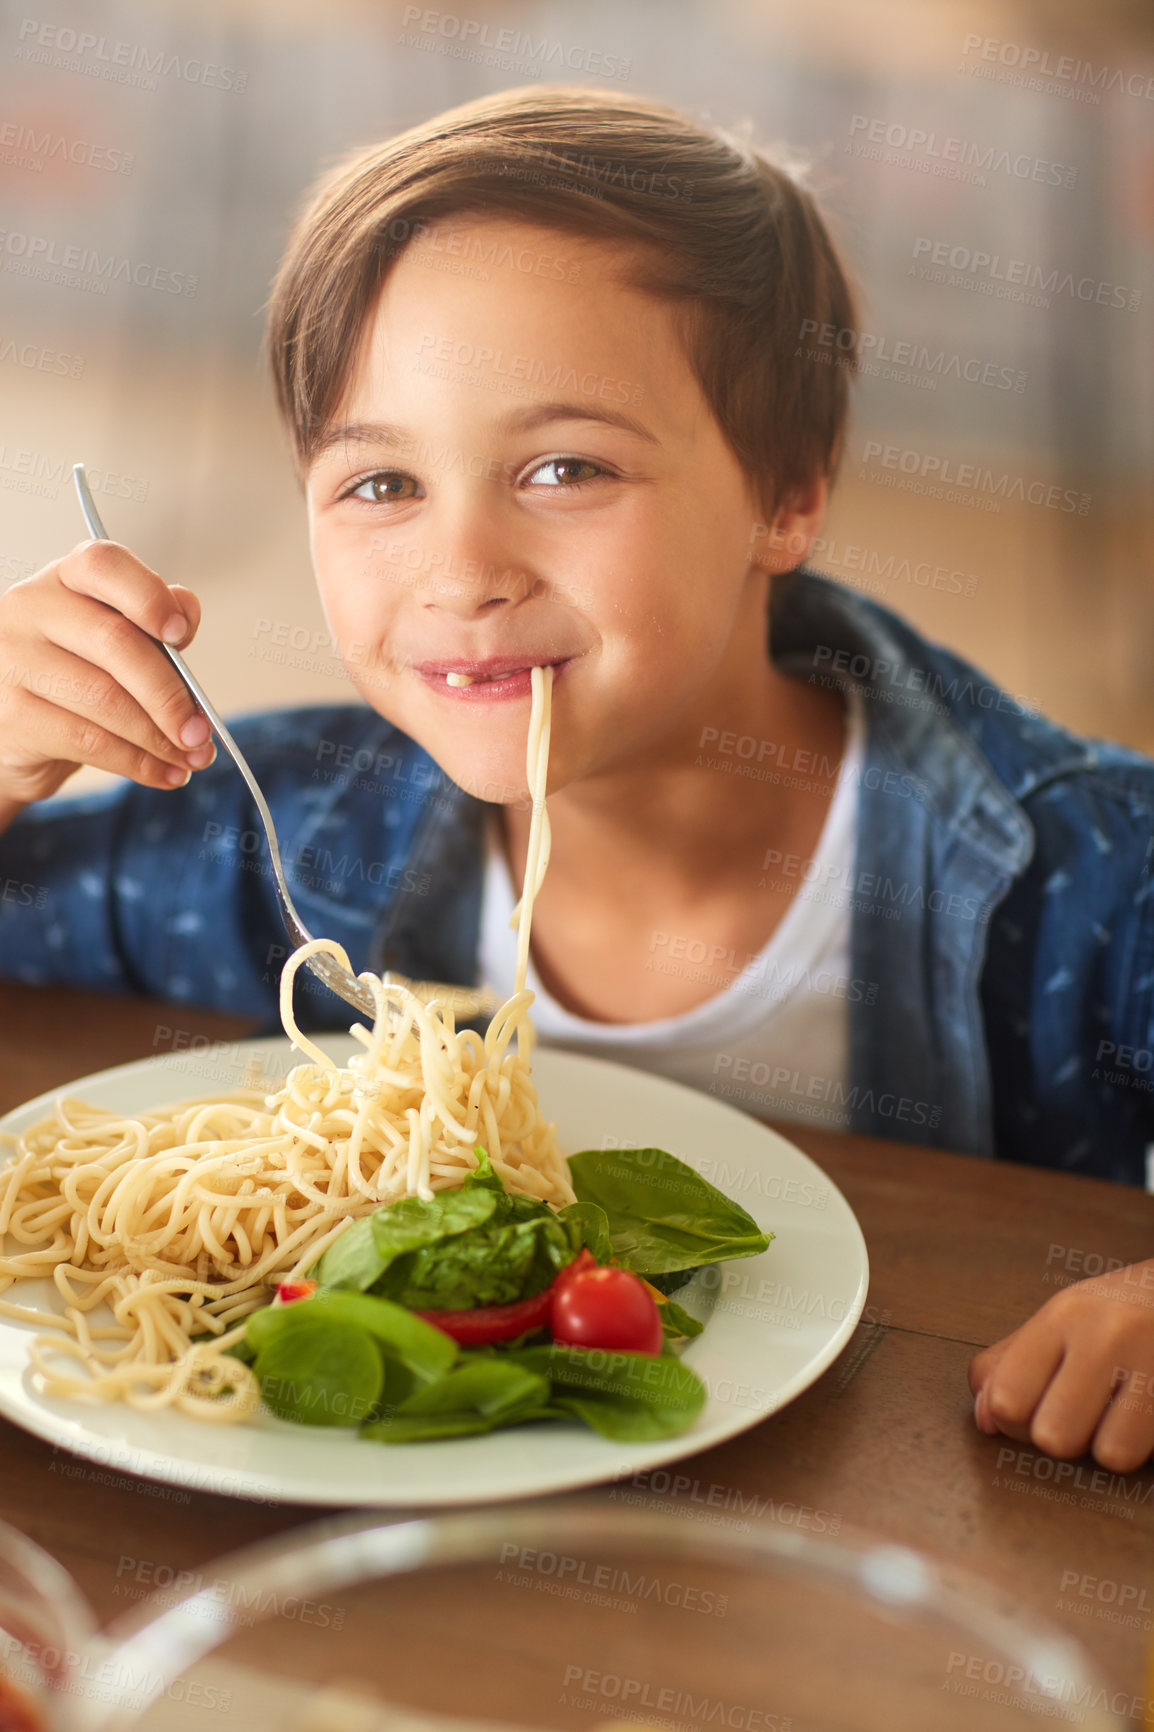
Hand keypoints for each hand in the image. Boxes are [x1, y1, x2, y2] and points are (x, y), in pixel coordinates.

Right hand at [0, 538, 211, 809]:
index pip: (104, 564)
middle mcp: (30, 609)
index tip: (181, 635)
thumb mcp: (113, 643)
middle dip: (169, 694)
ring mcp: (13, 660)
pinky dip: (138, 763)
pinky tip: (166, 773)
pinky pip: (89, 742)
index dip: (148, 596)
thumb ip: (151, 624)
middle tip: (200, 731)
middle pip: (115, 642)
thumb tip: (186, 612)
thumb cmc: (75, 677)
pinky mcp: (12, 714)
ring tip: (192, 757)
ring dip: (159, 738)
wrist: (15, 731)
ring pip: (105, 699)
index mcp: (64, 579)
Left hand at [968, 1259, 1153, 1470]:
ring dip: (1112, 1446)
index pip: (1007, 1399)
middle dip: (1065, 1438)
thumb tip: (985, 1420)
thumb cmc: (1116, 1315)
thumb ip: (1005, 1367)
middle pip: (1054, 1437)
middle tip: (1082, 1413)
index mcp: (1061, 1317)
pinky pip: (1151, 1454)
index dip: (1013, 1422)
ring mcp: (1152, 1363)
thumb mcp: (1055, 1322)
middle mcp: (1105, 1336)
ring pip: (1110, 1455)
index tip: (1033, 1409)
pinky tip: (1145, 1416)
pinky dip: (1147, 1447)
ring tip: (1119, 1414)